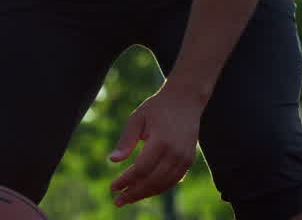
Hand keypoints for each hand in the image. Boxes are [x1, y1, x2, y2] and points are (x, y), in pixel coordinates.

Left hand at [108, 87, 204, 207]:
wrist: (186, 100)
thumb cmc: (157, 108)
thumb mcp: (137, 118)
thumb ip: (126, 141)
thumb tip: (112, 161)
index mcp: (161, 141)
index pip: (141, 169)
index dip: (126, 181)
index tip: (112, 188)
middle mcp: (176, 153)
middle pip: (153, 181)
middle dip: (134, 193)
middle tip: (117, 201)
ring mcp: (185, 158)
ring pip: (164, 184)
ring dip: (145, 194)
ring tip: (128, 198)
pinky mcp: (189, 160)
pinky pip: (173, 181)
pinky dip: (158, 188)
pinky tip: (144, 190)